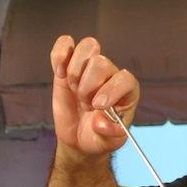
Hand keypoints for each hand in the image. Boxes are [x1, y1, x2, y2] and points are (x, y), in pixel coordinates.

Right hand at [50, 34, 139, 157]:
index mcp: (126, 91)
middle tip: (85, 104)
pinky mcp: (68, 65)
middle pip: (101, 62)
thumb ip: (109, 134)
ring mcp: (89, 67)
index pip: (125, 78)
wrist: (79, 137)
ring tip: (74, 89)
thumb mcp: (107, 142)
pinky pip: (65, 44)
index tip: (98, 106)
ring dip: (75, 71)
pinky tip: (60, 72)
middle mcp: (110, 75)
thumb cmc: (98, 137)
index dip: (111, 90)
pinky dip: (60, 55)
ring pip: (88, 46)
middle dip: (88, 86)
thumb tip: (103, 124)